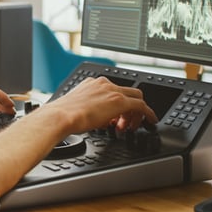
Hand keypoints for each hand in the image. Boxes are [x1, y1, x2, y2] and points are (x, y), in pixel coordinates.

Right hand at [43, 77, 157, 134]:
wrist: (61, 116)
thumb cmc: (63, 116)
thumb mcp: (78, 109)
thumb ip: (91, 110)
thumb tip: (99, 120)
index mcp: (92, 83)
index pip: (113, 91)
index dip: (117, 106)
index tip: (116, 117)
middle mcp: (103, 83)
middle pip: (128, 91)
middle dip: (129, 108)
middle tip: (125, 123)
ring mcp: (112, 90)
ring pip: (136, 97)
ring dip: (135, 113)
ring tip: (129, 127)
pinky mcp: (119, 101)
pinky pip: (141, 105)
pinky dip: (148, 113)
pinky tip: (150, 121)